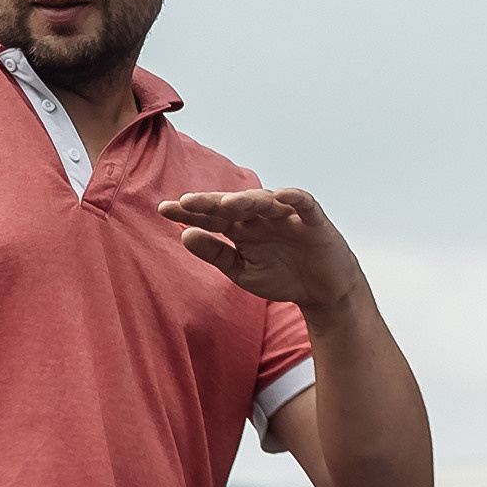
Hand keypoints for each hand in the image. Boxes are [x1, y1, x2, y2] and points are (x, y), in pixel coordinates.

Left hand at [157, 189, 361, 308]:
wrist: (324, 291)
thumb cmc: (282, 276)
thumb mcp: (242, 271)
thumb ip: (216, 254)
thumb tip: (184, 235)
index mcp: (241, 228)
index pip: (211, 215)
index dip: (189, 211)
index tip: (163, 208)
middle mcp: (261, 216)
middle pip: (232, 204)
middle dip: (210, 202)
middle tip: (185, 201)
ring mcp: (287, 216)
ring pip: (263, 201)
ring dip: (246, 200)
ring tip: (226, 203)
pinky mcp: (313, 220)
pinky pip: (303, 204)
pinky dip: (294, 198)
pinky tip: (280, 195)